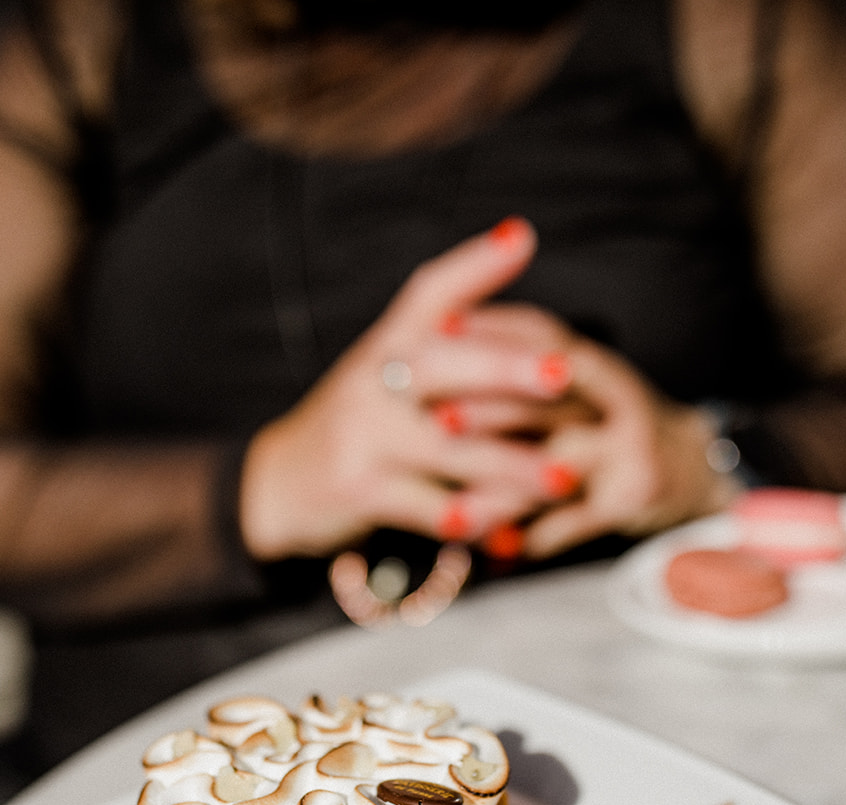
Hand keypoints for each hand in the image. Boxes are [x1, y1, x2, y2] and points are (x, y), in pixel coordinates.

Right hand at [239, 218, 580, 559]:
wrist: (279, 483)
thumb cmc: (361, 420)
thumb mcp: (390, 364)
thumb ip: (450, 328)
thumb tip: (519, 245)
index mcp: (388, 342)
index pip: (428, 291)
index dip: (473, 264)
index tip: (521, 237)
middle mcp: (373, 380)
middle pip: (442, 364)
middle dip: (508, 369)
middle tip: (566, 374)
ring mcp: (365, 436)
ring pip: (449, 448)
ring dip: (512, 466)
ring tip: (566, 478)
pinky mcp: (361, 491)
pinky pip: (428, 508)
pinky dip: (474, 519)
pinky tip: (511, 526)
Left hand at [437, 302, 740, 558]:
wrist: (694, 467)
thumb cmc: (610, 424)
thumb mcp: (579, 384)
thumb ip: (522, 366)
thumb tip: (432, 337)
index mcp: (594, 363)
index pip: (541, 334)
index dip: (489, 332)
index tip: (432, 336)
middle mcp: (617, 397)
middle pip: (549, 397)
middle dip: (490, 408)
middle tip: (434, 419)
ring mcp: (630, 446)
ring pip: (560, 464)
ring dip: (508, 486)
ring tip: (457, 506)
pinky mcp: (636, 493)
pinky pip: (578, 520)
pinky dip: (537, 537)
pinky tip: (499, 550)